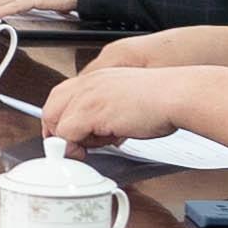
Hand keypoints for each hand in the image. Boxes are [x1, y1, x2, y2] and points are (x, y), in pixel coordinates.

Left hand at [40, 59, 183, 145]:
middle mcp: (89, 83)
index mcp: (98, 77)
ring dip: (68, 140)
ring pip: (55, 121)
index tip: (68, 134)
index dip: (61, 117)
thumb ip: (108, 112)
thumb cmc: (162, 100)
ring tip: (91, 147)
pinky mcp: (90, 112)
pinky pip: (66, 134)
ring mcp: (88, 96)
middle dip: (54, 130)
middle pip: (51, 106)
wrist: (176, 95)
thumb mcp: (127, 101)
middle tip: (69, 147)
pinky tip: (91, 149)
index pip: (63, 95)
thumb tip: (98, 134)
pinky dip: (73, 147)